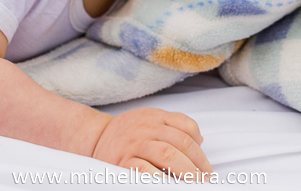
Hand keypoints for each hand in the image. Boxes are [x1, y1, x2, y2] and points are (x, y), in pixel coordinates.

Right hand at [91, 108, 212, 178]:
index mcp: (156, 117)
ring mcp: (135, 144)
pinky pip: (146, 171)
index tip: (205, 165)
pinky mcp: (123, 162)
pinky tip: (171, 187)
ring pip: (168, 154)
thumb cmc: (127, 132)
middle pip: (181, 142)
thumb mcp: (149, 120)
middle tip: (206, 180)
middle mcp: (147, 128)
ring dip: (187, 171)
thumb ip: (173, 125)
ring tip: (195, 184)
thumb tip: (200, 140)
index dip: (200, 146)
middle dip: (198, 163)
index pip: (186, 126)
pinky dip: (162, 180)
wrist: (94, 137)